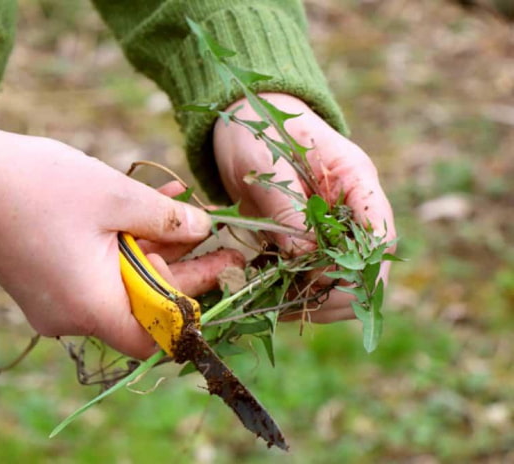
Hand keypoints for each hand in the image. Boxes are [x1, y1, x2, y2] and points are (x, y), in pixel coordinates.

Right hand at [0, 118, 243, 358]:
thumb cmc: (38, 185)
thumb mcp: (117, 197)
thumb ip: (169, 220)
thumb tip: (205, 229)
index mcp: (91, 308)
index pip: (158, 336)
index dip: (195, 307)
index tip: (221, 268)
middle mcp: (70, 317)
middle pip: (143, 304)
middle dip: (181, 265)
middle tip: (215, 233)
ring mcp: (52, 301)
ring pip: (120, 281)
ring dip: (153, 246)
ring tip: (184, 207)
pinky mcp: (41, 280)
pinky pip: (94, 270)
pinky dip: (122, 243)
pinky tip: (146, 205)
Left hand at [213, 93, 395, 321]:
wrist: (245, 118)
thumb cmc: (257, 127)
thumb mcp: (265, 161)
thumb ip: (286, 206)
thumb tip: (304, 255)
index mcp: (355, 179)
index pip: (381, 234)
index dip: (358, 266)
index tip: (318, 277)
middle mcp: (353, 208)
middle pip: (372, 267)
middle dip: (341, 292)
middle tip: (298, 300)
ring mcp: (336, 226)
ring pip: (350, 280)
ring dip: (323, 300)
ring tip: (284, 304)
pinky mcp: (313, 240)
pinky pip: (322, 278)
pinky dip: (304, 295)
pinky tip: (278, 299)